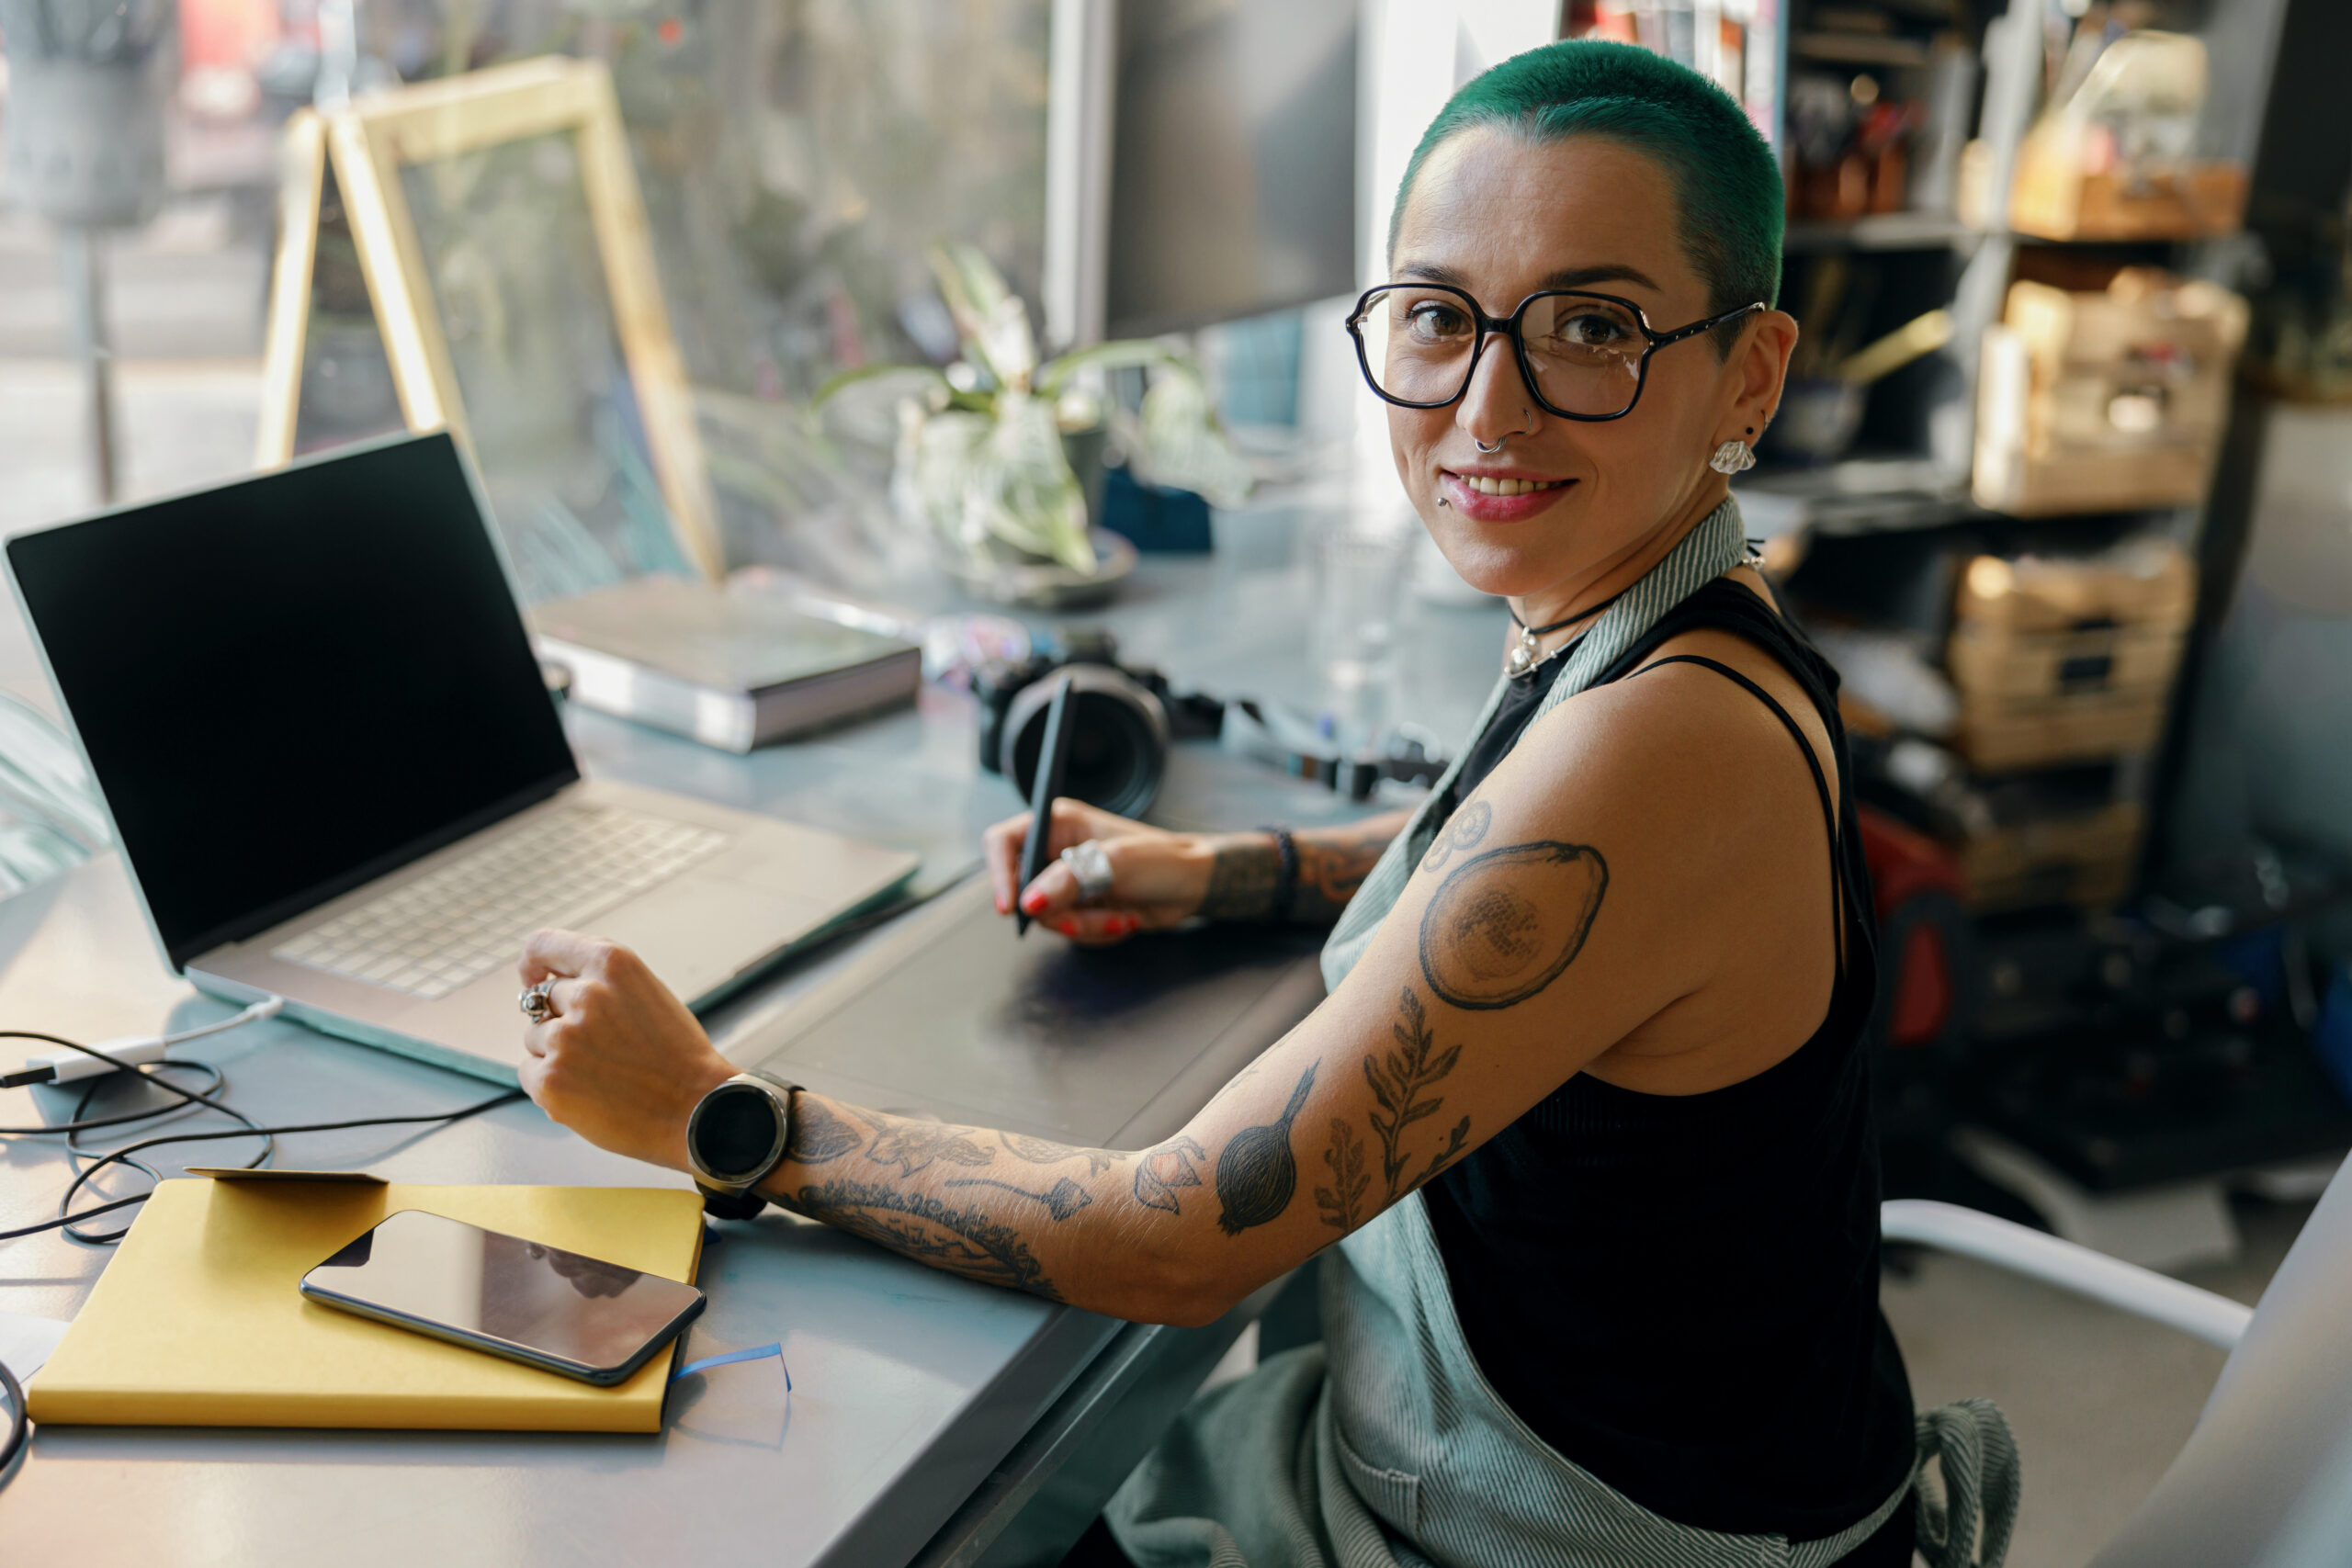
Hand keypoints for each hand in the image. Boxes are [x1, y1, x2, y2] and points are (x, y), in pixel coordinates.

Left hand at [516, 929, 733, 1170]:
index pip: (543, 945)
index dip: (533, 963)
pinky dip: (551, 1085)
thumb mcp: (648, 993)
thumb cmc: (678, 1056)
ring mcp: (565, 1039)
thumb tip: (547, 982)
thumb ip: (602, 981)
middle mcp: (586, 995)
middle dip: (561, 1021)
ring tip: (601, 1073)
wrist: (697, 1109)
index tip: (533, 978)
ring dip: (557, 1054)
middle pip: (541, 1001)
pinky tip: (588, 1093)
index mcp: (612, 965)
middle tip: (599, 1048)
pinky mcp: (551, 1080)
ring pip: (535, 1039)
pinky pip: (530, 1073)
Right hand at [981, 798, 1223, 944]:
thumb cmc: (1161, 860)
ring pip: (1046, 917)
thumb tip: (1028, 901)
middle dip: (1057, 912)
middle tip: (1087, 916)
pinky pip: (1068, 930)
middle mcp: (1055, 851)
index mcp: (1058, 823)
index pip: (1004, 842)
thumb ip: (1069, 881)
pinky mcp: (1078, 906)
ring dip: (1083, 925)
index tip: (1010, 907)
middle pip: (1022, 889)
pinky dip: (1095, 932)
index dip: (999, 874)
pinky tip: (1122, 918)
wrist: (1191, 887)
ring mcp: (1066, 882)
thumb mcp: (1116, 864)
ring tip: (1118, 914)